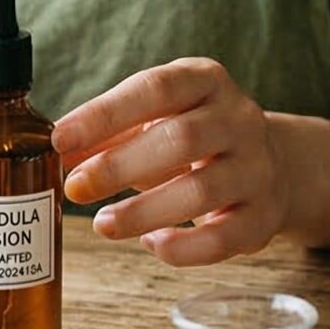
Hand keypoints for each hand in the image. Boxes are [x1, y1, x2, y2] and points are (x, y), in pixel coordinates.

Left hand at [52, 58, 290, 266]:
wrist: (269, 164)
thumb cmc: (194, 138)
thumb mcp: (154, 118)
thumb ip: (108, 133)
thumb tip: (60, 152)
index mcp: (206, 81)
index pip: (156, 88)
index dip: (104, 113)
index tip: (60, 138)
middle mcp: (239, 119)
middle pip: (181, 139)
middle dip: (119, 166)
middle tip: (75, 187)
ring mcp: (258, 168)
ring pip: (202, 191)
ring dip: (144, 212)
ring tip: (103, 224)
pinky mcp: (264, 216)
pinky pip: (222, 238)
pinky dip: (182, 247)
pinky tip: (152, 243)